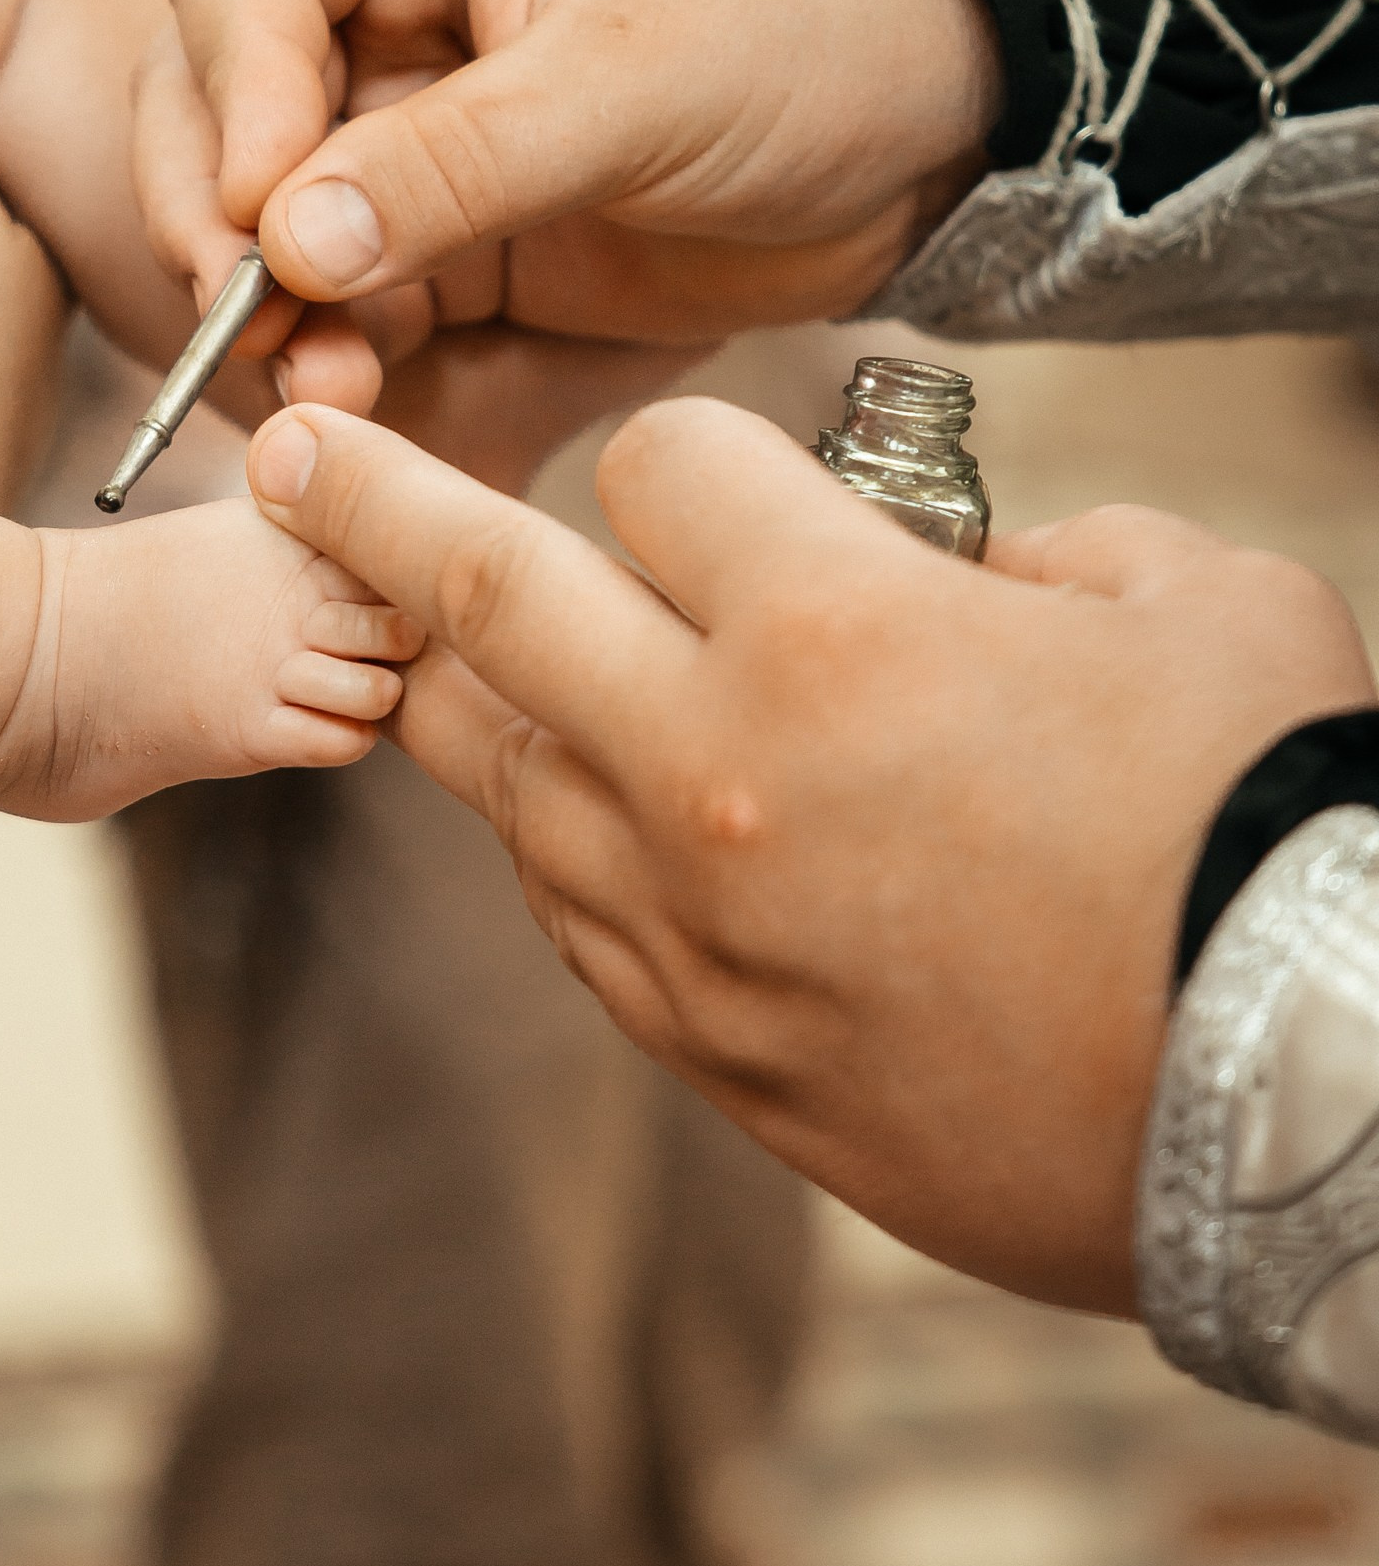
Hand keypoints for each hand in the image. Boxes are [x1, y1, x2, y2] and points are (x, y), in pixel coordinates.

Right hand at [137, 0, 1003, 398]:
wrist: (951, 126)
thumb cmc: (814, 21)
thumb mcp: (639, 76)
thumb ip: (456, 162)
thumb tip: (281, 249)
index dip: (224, 88)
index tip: (258, 211)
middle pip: (219, 102)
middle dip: (223, 222)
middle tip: (252, 331)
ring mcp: (411, 122)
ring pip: (269, 220)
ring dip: (275, 314)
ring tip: (319, 395)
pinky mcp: (452, 234)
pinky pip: (351, 301)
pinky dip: (342, 359)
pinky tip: (357, 411)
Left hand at [245, 395, 1377, 1311]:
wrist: (1303, 1109)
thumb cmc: (1269, 831)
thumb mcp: (1193, 604)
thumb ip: (1035, 550)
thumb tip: (959, 570)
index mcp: (830, 629)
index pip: (658, 468)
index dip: (700, 457)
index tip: (737, 478)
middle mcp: (713, 773)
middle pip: (482, 601)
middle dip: (374, 507)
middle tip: (289, 456)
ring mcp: (690, 930)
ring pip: (496, 776)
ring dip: (460, 694)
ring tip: (417, 645)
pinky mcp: (707, 1052)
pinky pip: (572, 917)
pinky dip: (556, 845)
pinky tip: (577, 815)